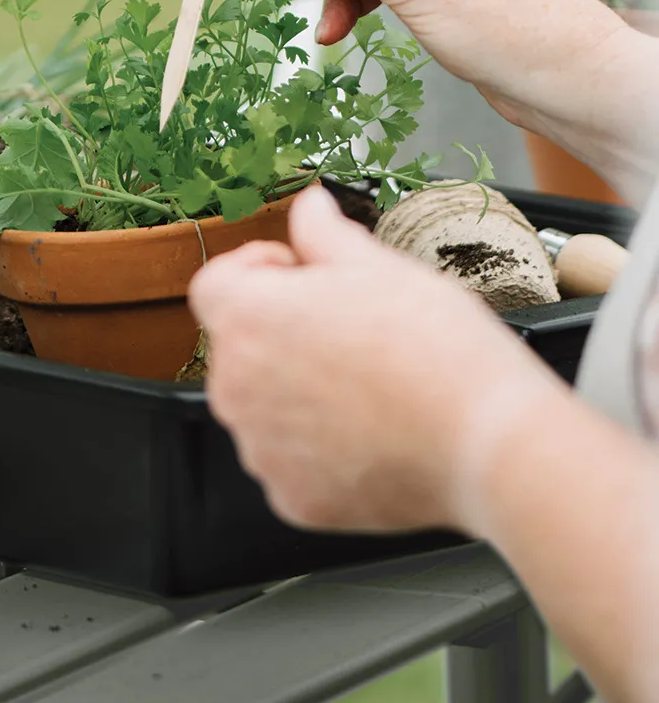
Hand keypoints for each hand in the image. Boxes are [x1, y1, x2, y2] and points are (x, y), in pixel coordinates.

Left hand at [187, 185, 569, 533]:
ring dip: (297, 389)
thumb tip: (308, 206)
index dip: (257, 271)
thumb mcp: (379, 265)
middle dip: (282, 331)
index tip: (298, 274)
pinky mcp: (289, 496)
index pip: (215, 284)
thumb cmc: (438, 351)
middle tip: (350, 329)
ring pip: (264, 406)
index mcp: (246, 319)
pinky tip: (372, 431)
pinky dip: (319, 447)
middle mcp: (235, 387)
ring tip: (369, 383)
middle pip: (240, 347)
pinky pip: (290, 460)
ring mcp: (259, 448)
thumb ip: (323, 232)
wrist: (487, 444)